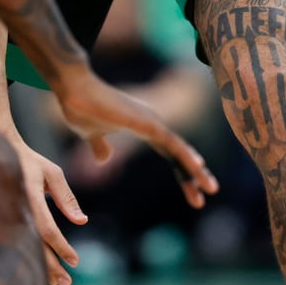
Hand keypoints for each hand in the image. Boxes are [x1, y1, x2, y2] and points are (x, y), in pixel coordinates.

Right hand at [8, 138, 86, 284]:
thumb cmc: (30, 161)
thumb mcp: (52, 173)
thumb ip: (66, 197)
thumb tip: (82, 221)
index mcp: (29, 195)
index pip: (46, 228)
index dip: (61, 247)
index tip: (75, 261)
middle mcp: (17, 208)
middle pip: (34, 245)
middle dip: (51, 266)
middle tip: (67, 283)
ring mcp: (8, 215)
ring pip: (25, 248)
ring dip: (41, 266)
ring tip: (58, 282)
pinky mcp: (5, 219)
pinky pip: (19, 242)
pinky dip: (31, 257)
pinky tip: (42, 268)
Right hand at [51, 65, 218, 210]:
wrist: (74, 91)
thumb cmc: (81, 108)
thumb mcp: (92, 134)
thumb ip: (100, 145)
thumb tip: (104, 158)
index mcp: (143, 127)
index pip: (169, 153)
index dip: (181, 171)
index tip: (194, 190)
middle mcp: (152, 124)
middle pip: (178, 154)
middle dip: (193, 175)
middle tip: (209, 193)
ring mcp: (152, 122)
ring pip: (180, 151)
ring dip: (196, 171)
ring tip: (211, 189)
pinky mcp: (148, 123)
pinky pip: (172, 144)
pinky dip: (187, 157)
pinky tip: (199, 168)